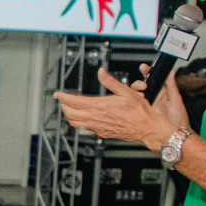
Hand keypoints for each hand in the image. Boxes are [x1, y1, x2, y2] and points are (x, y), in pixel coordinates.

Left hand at [53, 66, 184, 150]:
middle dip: (64, 106)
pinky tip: (82, 118)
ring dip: (69, 115)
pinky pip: (85, 129)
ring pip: (75, 123)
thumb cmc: (139, 111)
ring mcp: (98, 127)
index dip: (64, 97)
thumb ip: (111, 82)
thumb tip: (101, 72)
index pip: (75, 102)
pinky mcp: (102, 133)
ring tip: (68, 109)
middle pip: (71, 113)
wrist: (147, 128)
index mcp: (100, 106)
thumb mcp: (126, 92)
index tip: (58, 94)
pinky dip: (79, 123)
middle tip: (62, 100)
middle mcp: (96, 118)